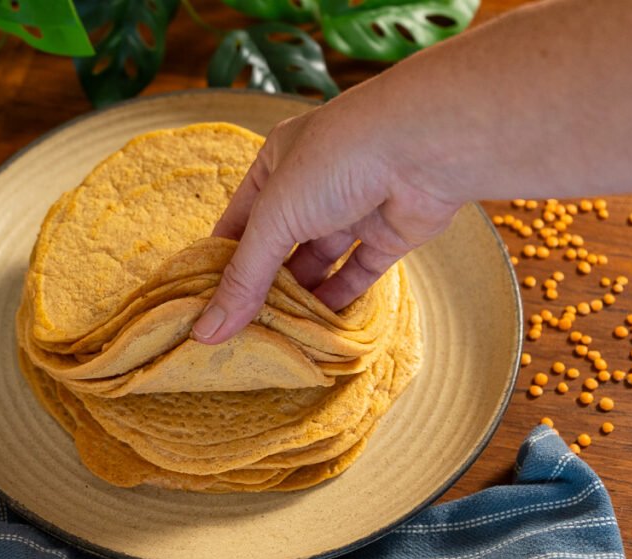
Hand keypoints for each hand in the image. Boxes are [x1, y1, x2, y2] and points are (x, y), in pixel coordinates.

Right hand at [191, 92, 460, 344]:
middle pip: (278, 246)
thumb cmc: (336, 161)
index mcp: (276, 163)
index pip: (238, 221)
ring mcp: (352, 208)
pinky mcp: (388, 232)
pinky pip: (357, 273)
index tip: (204, 307)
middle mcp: (313, 184)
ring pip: (318, 263)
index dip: (220, 263)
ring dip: (298, 298)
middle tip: (237, 334)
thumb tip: (207, 330)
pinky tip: (317, 331)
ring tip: (273, 341)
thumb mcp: (274, 219)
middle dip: (261, 287)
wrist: (426, 145)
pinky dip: (339, 300)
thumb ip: (244, 278)